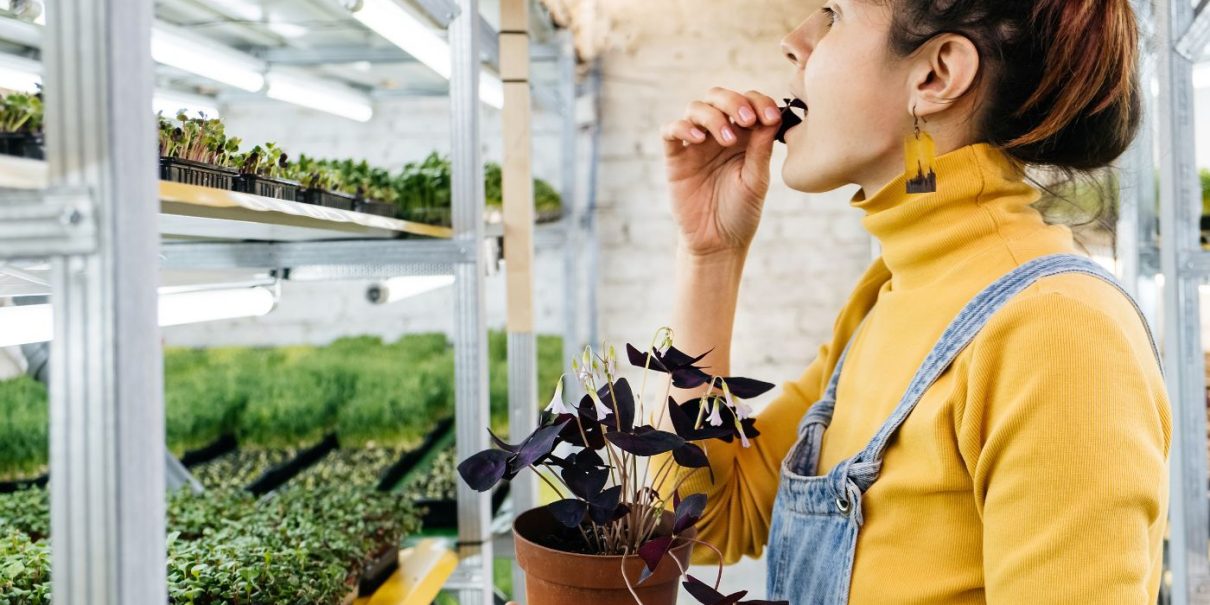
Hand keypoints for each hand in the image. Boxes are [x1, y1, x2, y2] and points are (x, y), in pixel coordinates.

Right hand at [661, 87, 781, 257]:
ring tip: (727, 140)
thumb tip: (772, 116)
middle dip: (734, 101)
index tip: (770, 117)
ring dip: (713, 117)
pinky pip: (671, 130)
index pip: (749, 103)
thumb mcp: (757, 180)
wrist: (717, 243)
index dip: (760, 102)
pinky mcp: (675, 157)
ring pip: (696, 108)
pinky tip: (698, 139)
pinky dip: (683, 127)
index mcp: (744, 136)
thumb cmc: (741, 212)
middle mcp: (719, 134)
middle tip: (747, 120)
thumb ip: (761, 149)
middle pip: (719, 96)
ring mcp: (695, 144)